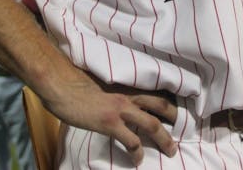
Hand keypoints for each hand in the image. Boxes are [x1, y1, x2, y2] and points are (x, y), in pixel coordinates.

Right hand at [40, 73, 177, 164]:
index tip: (175, 109)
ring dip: (165, 140)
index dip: (167, 100)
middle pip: (161, 105)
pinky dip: (138, 153)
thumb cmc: (73, 81)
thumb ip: (112, 90)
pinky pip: (132, 141)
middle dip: (175, 118)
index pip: (154, 90)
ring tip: (171, 151)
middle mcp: (128, 95)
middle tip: (182, 129)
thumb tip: (112, 99)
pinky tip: (137, 161)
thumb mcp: (99, 83)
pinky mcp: (110, 123)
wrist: (60, 84)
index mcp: (126, 84)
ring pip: (153, 125)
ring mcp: (120, 109)